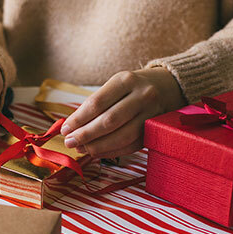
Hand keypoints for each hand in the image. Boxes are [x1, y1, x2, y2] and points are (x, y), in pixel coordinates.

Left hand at [59, 66, 184, 157]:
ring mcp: (151, 114)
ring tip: (81, 149)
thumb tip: (71, 128)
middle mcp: (142, 96)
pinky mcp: (154, 130)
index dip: (78, 119)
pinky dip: (111, 152)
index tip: (64, 129)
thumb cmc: (132, 87)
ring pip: (121, 137)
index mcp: (126, 80)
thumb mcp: (115, 85)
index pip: (97, 103)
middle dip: (85, 135)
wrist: (168, 87)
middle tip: (69, 142)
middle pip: (108, 121)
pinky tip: (96, 153)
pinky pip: (130, 146)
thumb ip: (94, 104)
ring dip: (97, 147)